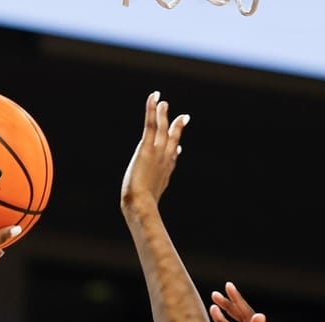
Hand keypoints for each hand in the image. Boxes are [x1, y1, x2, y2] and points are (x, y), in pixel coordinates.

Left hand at [120, 90, 189, 213]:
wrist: (141, 204)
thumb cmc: (141, 210)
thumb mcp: (145, 208)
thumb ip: (147, 210)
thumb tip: (144, 221)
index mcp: (164, 175)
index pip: (172, 160)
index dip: (175, 151)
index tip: (178, 148)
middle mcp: (164, 161)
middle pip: (173, 140)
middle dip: (178, 128)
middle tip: (184, 117)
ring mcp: (157, 152)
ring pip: (163, 128)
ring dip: (164, 114)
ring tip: (163, 102)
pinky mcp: (147, 147)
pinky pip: (150, 124)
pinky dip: (152, 109)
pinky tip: (154, 98)